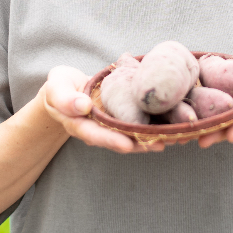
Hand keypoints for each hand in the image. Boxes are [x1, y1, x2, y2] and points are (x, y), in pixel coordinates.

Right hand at [40, 65, 163, 153]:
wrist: (67, 87)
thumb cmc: (60, 87)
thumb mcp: (56, 89)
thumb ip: (65, 98)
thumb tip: (82, 106)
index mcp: (81, 126)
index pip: (97, 136)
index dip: (111, 140)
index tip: (128, 144)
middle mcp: (100, 129)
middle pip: (121, 139)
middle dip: (142, 143)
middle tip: (163, 143)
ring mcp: (113, 124)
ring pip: (135, 133)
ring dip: (155, 136)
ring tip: (175, 137)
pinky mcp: (124, 115)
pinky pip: (140, 120)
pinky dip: (156, 122)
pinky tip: (174, 122)